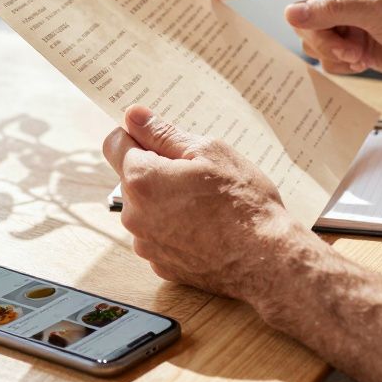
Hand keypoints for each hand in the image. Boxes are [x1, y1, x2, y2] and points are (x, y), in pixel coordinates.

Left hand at [102, 106, 313, 302]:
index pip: (114, 144)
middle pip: (131, 178)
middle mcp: (134, 215)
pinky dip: (174, 228)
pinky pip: (158, 235)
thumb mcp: (208, 152)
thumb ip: (163, 133)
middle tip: (196, 173)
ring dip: (164, 200)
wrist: (267, 258)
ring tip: (205, 204)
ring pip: (145, 208)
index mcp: (142, 179)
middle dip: (156, 170)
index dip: (135, 134)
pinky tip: (204, 227)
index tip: (155, 136)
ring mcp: (146, 245)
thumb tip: (133, 116)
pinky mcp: (160, 265)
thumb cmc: (243, 201)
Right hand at [212, 0, 381, 84]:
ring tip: (362, 54)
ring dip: (333, 53)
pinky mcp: (353, 45)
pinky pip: (326, 59)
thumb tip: (290, 12)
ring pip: (311, 42)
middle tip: (351, 46)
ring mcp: (346, 21)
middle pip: (300, 19)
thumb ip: (330, 10)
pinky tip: (366, 61)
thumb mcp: (377, 10)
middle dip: (320, 37)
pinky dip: (342, 65)